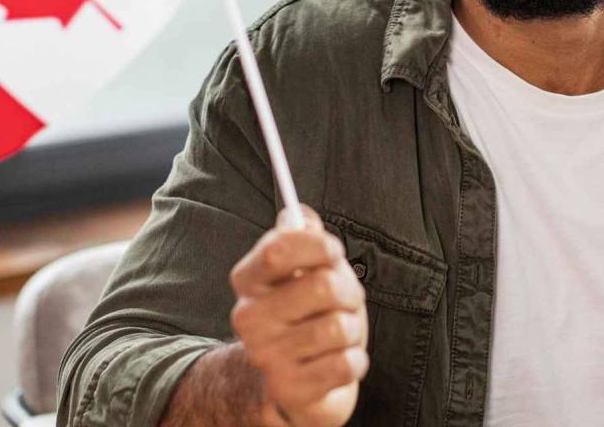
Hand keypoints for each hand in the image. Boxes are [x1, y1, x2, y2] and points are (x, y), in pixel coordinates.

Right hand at [228, 206, 369, 426]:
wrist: (292, 385)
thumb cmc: (306, 318)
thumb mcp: (306, 273)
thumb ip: (303, 241)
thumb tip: (298, 214)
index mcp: (248, 282)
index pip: (278, 250)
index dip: (318, 245)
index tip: (334, 251)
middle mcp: (249, 318)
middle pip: (322, 285)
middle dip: (349, 291)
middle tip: (346, 300)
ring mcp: (267, 357)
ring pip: (340, 327)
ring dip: (354, 330)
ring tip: (341, 335)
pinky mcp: (290, 389)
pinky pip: (346, 363)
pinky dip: (355, 361)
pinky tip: (338, 361)